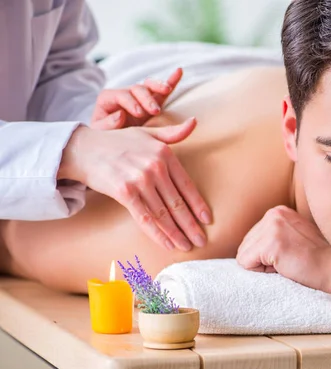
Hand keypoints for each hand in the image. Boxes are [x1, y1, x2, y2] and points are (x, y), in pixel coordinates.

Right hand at [60, 118, 211, 251]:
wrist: (84, 148)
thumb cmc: (118, 142)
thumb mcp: (148, 133)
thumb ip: (173, 133)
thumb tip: (194, 122)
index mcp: (165, 154)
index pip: (187, 185)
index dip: (198, 205)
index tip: (207, 220)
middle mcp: (155, 167)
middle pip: (177, 203)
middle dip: (191, 225)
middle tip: (201, 240)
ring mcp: (140, 181)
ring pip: (163, 214)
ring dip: (176, 233)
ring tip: (186, 246)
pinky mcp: (125, 193)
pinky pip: (145, 218)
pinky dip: (158, 234)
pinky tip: (167, 244)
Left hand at [91, 68, 183, 129]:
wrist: (113, 145)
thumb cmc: (105, 138)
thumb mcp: (100, 133)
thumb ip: (106, 125)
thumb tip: (120, 114)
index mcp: (109, 100)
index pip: (121, 95)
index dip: (130, 102)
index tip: (139, 113)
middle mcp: (125, 95)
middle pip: (137, 89)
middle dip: (147, 98)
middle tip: (155, 111)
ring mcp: (140, 99)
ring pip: (150, 86)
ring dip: (159, 87)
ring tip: (167, 90)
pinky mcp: (153, 104)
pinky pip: (163, 92)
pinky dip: (172, 81)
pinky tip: (179, 72)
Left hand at [236, 206, 330, 290]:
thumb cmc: (319, 260)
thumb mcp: (294, 237)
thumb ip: (274, 235)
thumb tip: (250, 248)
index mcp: (278, 211)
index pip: (252, 239)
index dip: (267, 256)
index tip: (292, 256)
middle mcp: (273, 213)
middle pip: (245, 246)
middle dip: (263, 260)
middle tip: (291, 261)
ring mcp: (272, 226)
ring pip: (244, 256)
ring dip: (264, 266)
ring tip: (289, 263)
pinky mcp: (271, 243)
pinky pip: (246, 264)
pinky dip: (262, 272)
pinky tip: (285, 267)